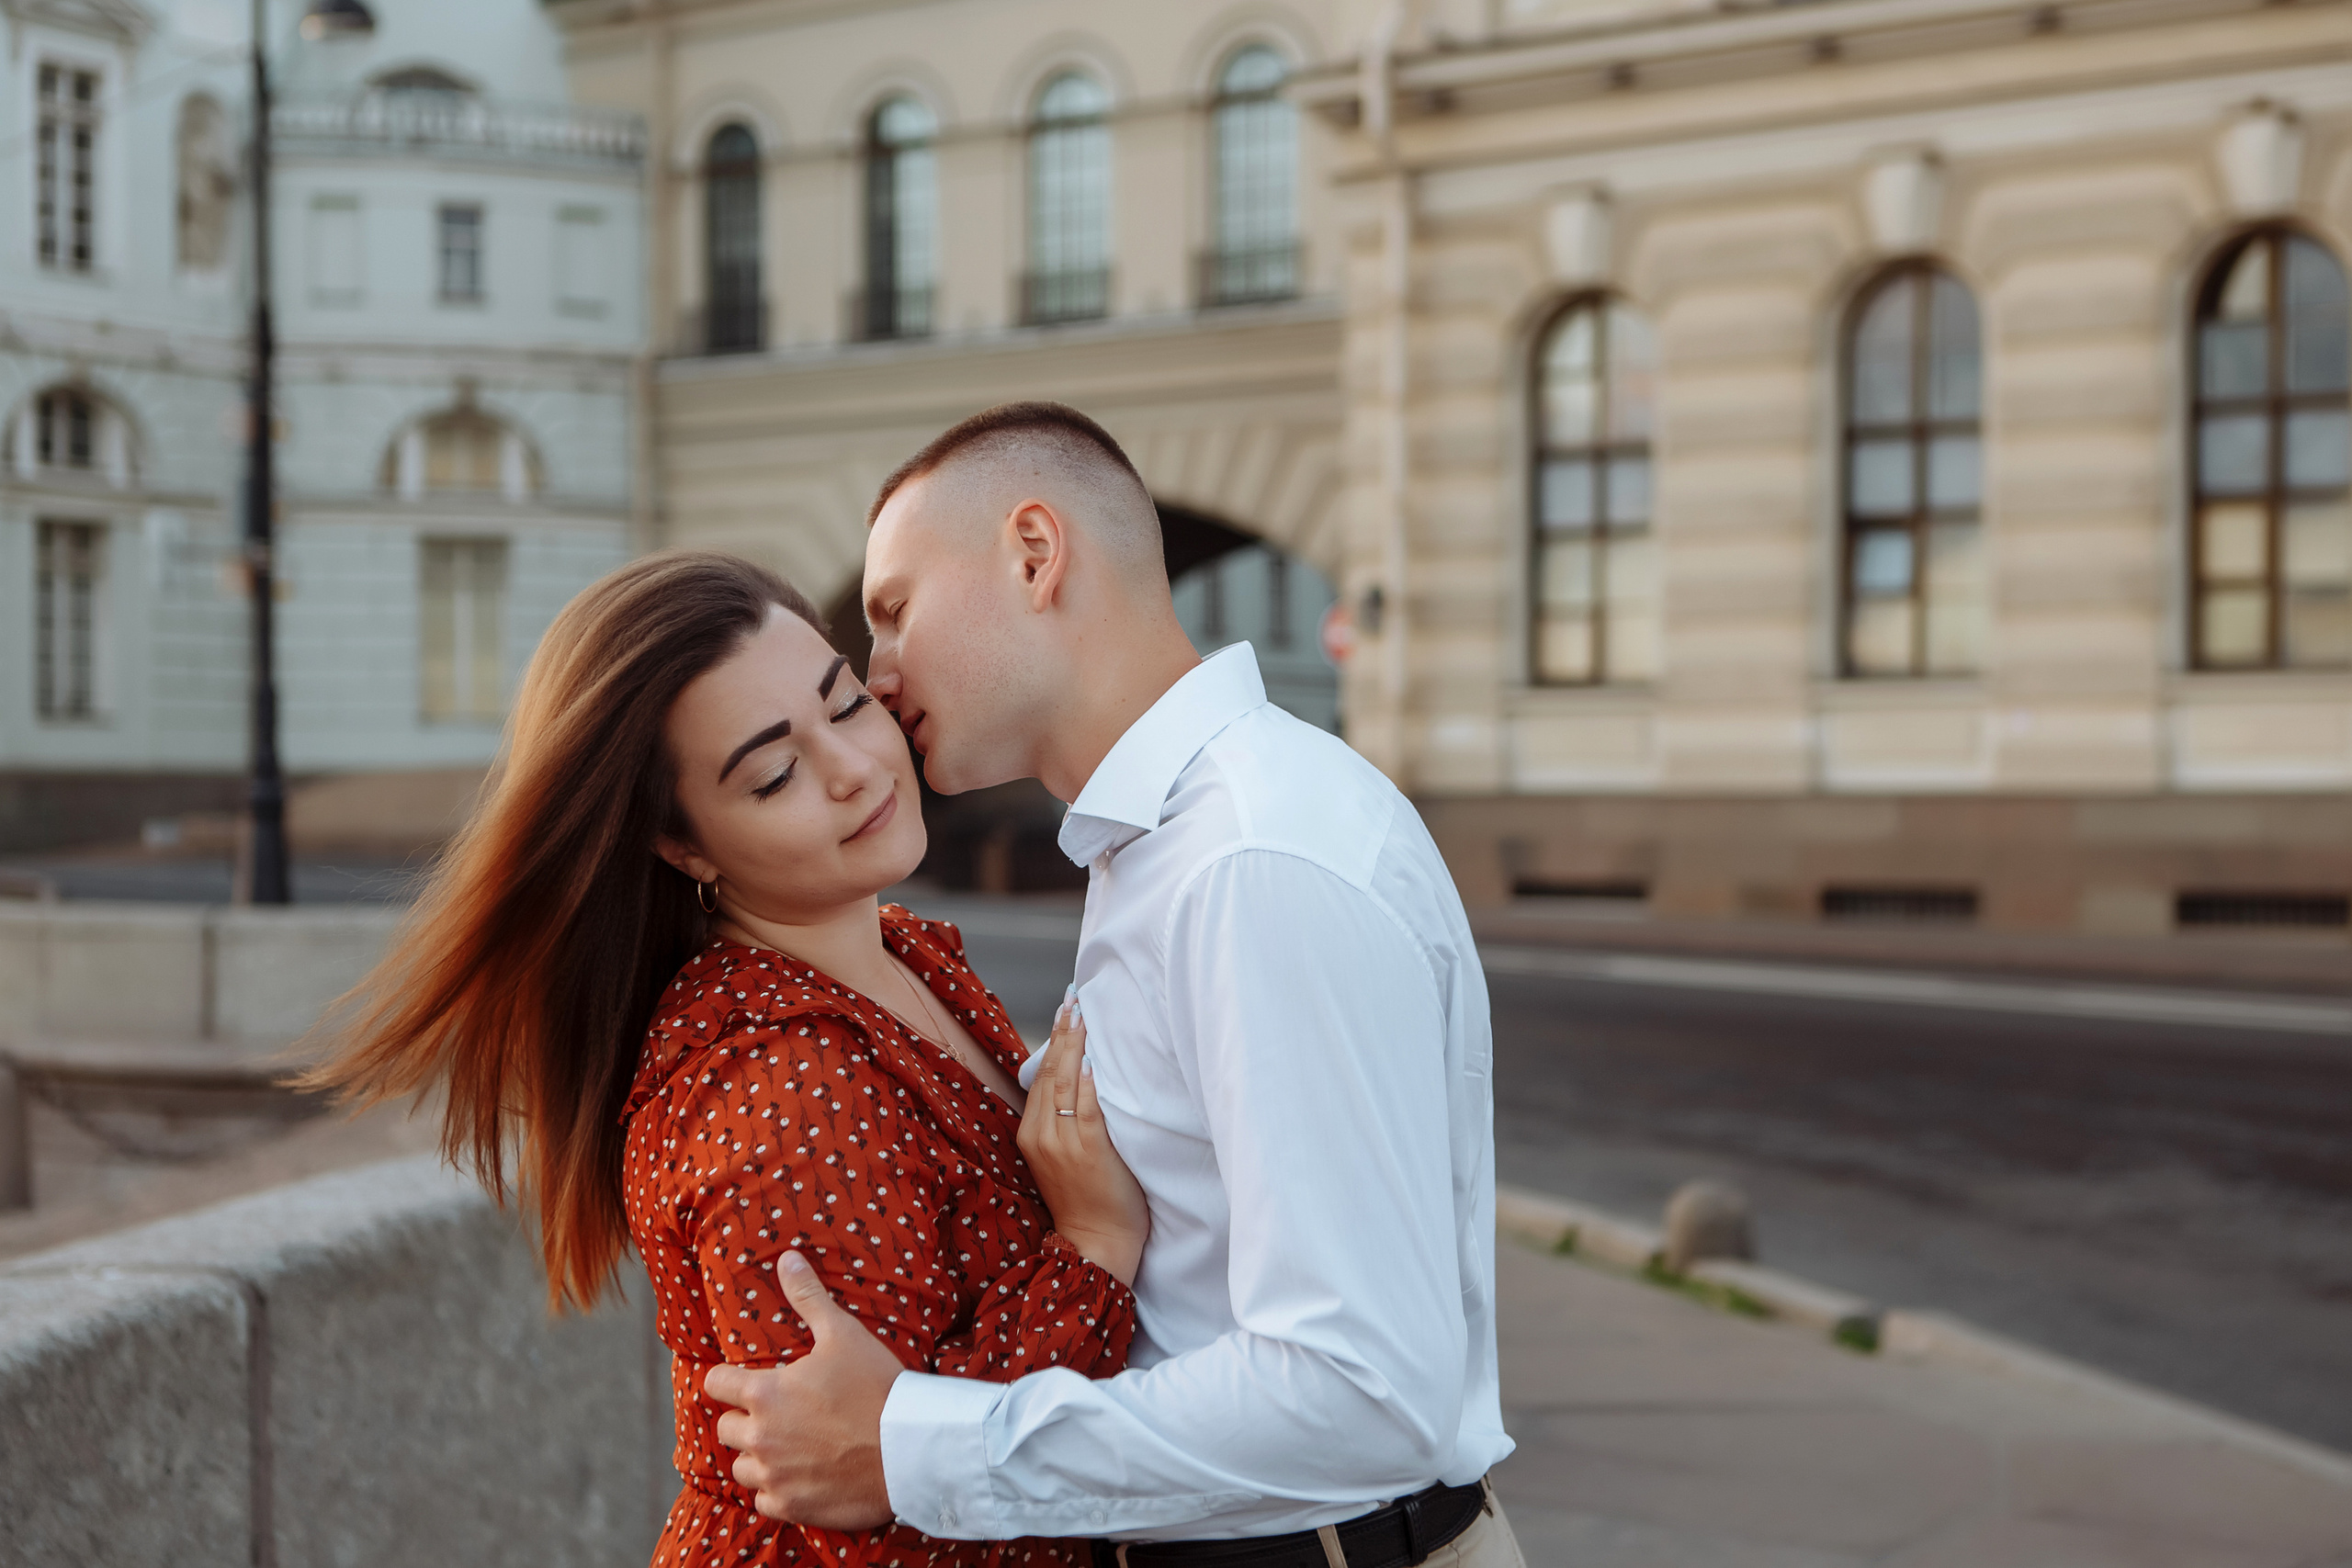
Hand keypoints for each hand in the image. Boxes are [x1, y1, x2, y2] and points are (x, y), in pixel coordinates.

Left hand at [704, 1251, 903, 1529]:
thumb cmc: (876, 1386)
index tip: (741, 1381)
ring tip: (787, 1447)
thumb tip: (787, 1258)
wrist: (910, 1447)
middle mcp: (760, 1438)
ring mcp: (774, 1476)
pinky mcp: (792, 1506)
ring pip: (742, 1468)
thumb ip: (808, 1296)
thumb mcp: (842, 1333)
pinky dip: (778, 1492)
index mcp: (764, 1394)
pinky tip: (801, 1477)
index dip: (727, 1380)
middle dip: (745, 1420)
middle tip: (777, 1414)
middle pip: (726, 1429)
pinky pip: (765, 1502)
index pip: (715, 1384)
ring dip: (757, 1458)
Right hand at [1016, 999, 1148, 1285]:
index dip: (1053, 1042)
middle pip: (1050, 1073)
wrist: (1096, 1243)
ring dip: (1075, 1045)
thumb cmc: (1087, 1201)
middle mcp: (1042, 1136)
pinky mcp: (1090, 1150)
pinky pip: (1086, 1107)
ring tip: (1083, 1014)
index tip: (1065, 1011)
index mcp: (1031, 1136)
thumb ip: (1063, 1123)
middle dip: (1064, 1033)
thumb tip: (1079, 1078)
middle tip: (1074, 1000)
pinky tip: (1091, 1057)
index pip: (1040, 1077)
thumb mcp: (1061, 1158)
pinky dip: (1087, 1080)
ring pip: (1065, 1083)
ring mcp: (1064, 1143)